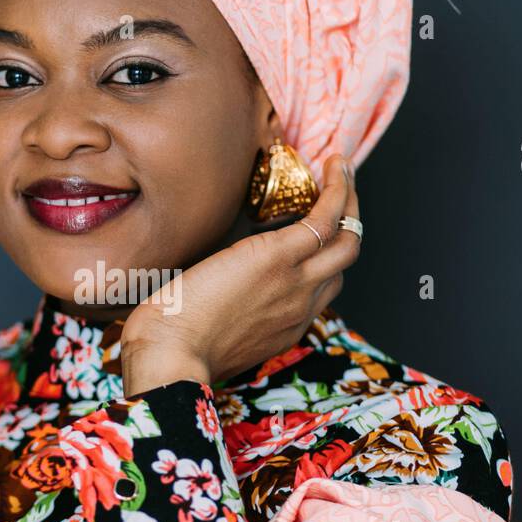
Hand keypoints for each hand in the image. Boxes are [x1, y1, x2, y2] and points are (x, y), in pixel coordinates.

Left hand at [121, 153, 359, 394]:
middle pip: (342, 262)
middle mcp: (300, 306)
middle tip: (341, 190)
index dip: (324, 256)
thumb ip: (223, 315)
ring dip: (350, 198)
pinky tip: (332, 166)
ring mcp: (296, 282)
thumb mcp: (211, 334)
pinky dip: (337, 190)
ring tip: (341, 167)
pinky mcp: (279, 257)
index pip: (320, 289)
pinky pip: (326, 218)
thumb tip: (204, 292)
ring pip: (347, 238)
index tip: (315, 231)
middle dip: (348, 222)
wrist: (170, 356)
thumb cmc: (173, 348)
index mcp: (284, 327)